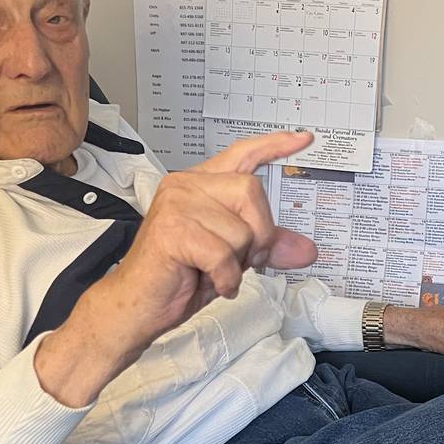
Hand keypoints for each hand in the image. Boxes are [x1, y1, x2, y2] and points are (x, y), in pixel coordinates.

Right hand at [110, 130, 317, 332]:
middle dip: (258, 234)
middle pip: (252, 191)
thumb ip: (268, 246)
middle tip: (240, 259)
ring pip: (241, 229)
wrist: (137, 304)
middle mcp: (187, 186)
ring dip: (237, 262)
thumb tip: (306, 250)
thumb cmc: (177, 276)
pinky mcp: (172, 230)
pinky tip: (210, 282)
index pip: (242, 154)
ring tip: (213, 270)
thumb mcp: (234, 257)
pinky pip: (223, 254)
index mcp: (201, 185)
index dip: (274, 146)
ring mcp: (177, 204)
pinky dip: (225, 277)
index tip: (303, 139)